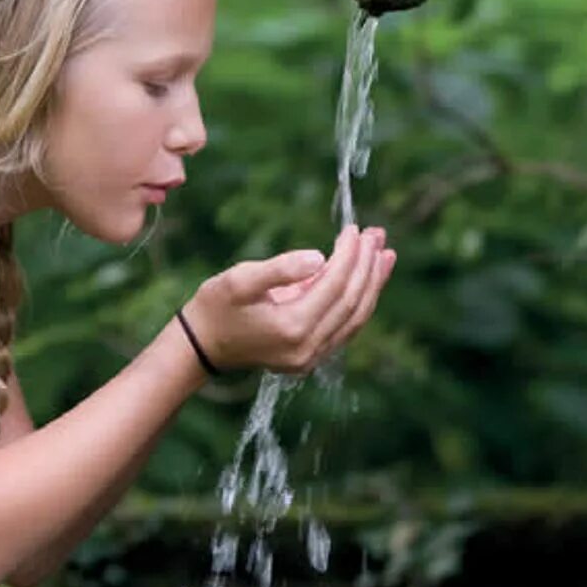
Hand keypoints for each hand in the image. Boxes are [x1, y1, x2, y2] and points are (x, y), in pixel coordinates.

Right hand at [181, 225, 395, 373]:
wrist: (201, 346)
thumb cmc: (216, 307)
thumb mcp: (239, 280)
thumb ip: (280, 268)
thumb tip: (320, 257)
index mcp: (292, 327)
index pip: (335, 284)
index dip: (349, 254)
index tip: (355, 228)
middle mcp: (308, 348)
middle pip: (352, 301)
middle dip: (367, 265)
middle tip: (377, 234)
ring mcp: (312, 357)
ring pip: (355, 317)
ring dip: (372, 283)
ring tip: (385, 254)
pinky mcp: (311, 357)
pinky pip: (346, 326)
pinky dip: (360, 300)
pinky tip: (368, 279)